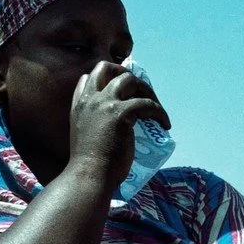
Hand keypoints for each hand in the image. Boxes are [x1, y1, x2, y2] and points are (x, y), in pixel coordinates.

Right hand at [66, 61, 170, 194]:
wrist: (88, 176)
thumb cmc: (88, 166)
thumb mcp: (83, 137)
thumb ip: (93, 124)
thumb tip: (114, 125)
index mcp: (78, 106)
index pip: (88, 79)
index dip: (106, 79)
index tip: (120, 91)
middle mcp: (89, 100)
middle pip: (106, 68)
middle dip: (124, 72)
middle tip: (139, 89)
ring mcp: (104, 104)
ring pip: (129, 79)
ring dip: (146, 89)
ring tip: (155, 106)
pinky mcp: (121, 113)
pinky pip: (147, 104)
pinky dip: (159, 112)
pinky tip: (164, 123)